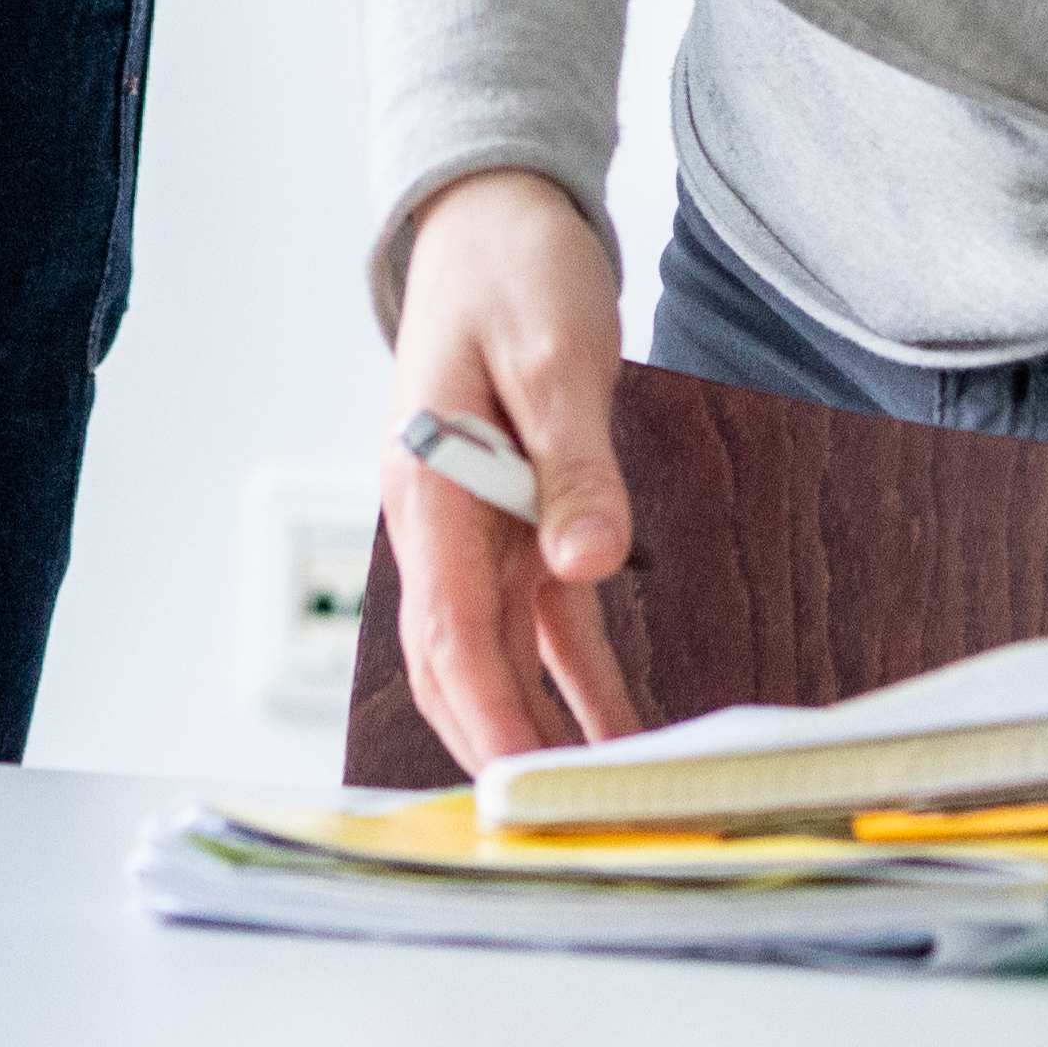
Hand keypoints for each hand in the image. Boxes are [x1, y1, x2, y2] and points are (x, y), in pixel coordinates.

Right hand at [380, 169, 647, 769]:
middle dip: (502, 750)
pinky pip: (542, 624)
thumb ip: (572, 464)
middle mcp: (439, 523)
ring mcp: (472, 530)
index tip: (523, 788)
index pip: (451, 631)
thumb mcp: (554, 355)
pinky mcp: (516, 523)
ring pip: (494, 659)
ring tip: (596, 805)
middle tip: (561, 827)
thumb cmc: (512, 271)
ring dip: (537, 730)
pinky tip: (617, 734)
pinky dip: (574, 682)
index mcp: (430, 486)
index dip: (487, 717)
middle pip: (459, 666)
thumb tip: (585, 560)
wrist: (491, 219)